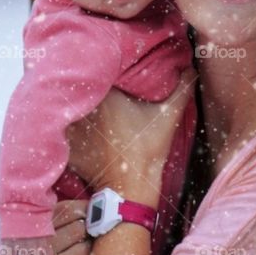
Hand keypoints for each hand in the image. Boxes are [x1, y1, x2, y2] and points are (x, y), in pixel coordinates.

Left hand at [66, 67, 195, 202]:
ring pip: (68, 109)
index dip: (100, 66)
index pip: (95, 70)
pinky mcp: (66, 147)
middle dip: (86, 84)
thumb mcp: (169, 116)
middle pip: (80, 87)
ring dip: (74, 106)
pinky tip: (81, 131)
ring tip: (85, 107)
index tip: (108, 69)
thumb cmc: (148, 149)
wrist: (130, 188)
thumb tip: (191, 67)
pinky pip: (63, 132)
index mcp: (104, 94)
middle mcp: (82, 108)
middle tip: (97, 86)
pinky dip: (70, 130)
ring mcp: (71, 129)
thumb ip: (182, 87)